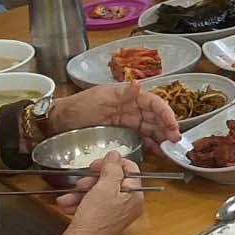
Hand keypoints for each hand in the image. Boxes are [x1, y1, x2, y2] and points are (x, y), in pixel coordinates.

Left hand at [47, 80, 178, 147]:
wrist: (58, 123)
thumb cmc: (78, 107)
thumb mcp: (99, 97)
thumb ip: (121, 93)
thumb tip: (138, 83)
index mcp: (127, 96)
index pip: (153, 102)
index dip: (165, 113)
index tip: (172, 125)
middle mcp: (130, 108)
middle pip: (155, 117)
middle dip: (167, 127)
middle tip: (175, 141)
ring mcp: (126, 122)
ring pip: (150, 129)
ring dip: (161, 137)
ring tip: (169, 148)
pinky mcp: (121, 135)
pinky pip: (140, 139)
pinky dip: (150, 145)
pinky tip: (157, 151)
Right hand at [51, 152, 147, 234]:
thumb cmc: (95, 218)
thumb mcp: (104, 187)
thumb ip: (112, 168)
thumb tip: (116, 155)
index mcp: (135, 196)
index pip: (130, 170)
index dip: (113, 163)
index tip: (98, 163)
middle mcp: (128, 205)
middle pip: (112, 181)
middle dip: (92, 180)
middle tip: (81, 181)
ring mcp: (116, 213)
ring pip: (98, 192)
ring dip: (80, 192)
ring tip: (69, 196)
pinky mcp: (102, 220)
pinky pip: (91, 204)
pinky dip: (79, 202)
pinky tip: (67, 204)